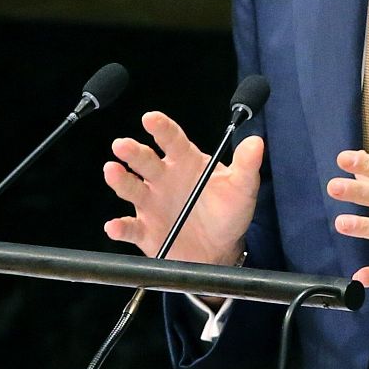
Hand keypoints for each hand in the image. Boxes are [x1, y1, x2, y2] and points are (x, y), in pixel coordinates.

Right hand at [102, 111, 263, 265]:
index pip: (172, 140)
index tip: (150, 118)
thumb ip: (247, 165)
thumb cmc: (229, 212)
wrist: (220, 250)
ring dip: (120, 180)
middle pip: (145, 161)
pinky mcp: (145, 231)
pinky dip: (120, 227)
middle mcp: (164, 179)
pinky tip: (114, 226)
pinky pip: (130, 228)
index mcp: (186, 163)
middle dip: (133, 152)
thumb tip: (256, 142)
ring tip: (112, 171)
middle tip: (122, 145)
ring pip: (131, 188)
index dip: (161, 128)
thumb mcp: (242, 188)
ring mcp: (152, 204)